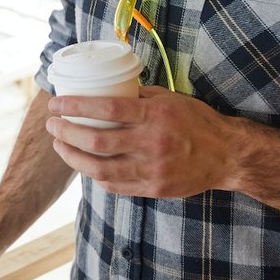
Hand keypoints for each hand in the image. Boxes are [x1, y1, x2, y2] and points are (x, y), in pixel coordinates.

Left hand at [45, 86, 238, 198]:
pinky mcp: (153, 188)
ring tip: (60, 146)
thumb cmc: (197, 122)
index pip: (106, 110)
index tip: (56, 104)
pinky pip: (115, 185)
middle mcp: (151, 143)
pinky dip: (95, 176)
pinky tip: (85, 166)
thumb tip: (107, 90)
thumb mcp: (171, 99)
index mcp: (154, 116)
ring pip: (100, 169)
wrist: (227, 155)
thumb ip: (140, 97)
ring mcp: (151, 169)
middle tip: (53, 125)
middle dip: (66, 133)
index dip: (75, 107)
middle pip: (97, 142)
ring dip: (73, 158)